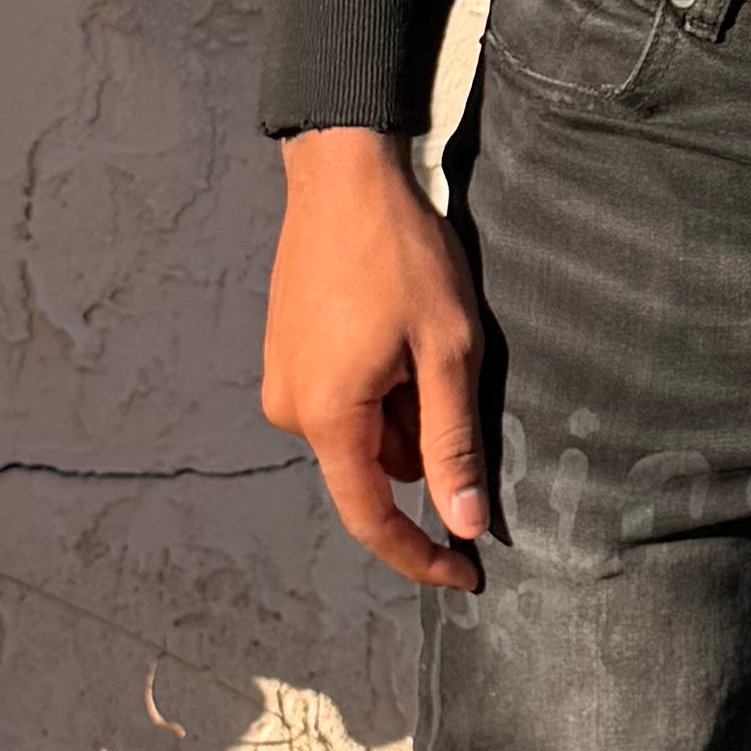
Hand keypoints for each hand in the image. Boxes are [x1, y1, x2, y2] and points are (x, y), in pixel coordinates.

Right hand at [261, 129, 490, 592]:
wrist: (343, 174)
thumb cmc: (401, 256)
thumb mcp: (448, 352)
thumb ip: (453, 445)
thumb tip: (465, 524)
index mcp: (326, 417)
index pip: (372, 519)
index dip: (420, 556)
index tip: (468, 575)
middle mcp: (290, 410)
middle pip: (375, 467)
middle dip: (422, 439)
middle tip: (450, 365)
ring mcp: (282, 380)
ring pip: (365, 432)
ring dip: (402, 405)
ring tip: (421, 336)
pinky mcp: (286, 355)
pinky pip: (346, 399)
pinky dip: (382, 383)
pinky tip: (395, 326)